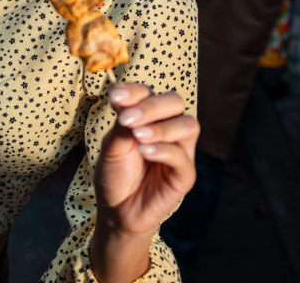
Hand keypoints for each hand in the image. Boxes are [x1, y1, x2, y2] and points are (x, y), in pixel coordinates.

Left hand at [94, 82, 198, 238]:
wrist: (116, 209)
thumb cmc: (115, 172)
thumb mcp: (112, 144)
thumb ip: (123, 123)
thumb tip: (126, 100)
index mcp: (149, 115)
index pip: (149, 92)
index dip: (134, 91)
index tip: (116, 97)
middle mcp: (168, 127)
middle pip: (175, 102)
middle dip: (151, 106)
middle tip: (127, 118)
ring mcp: (180, 150)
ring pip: (187, 125)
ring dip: (161, 127)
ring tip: (138, 136)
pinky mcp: (185, 175)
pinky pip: (182, 157)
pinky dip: (163, 150)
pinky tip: (144, 152)